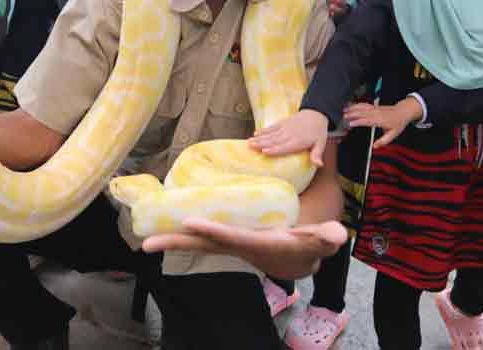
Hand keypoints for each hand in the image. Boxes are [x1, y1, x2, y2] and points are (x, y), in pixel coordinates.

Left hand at [141, 218, 347, 279]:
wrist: (298, 259)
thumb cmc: (310, 244)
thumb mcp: (322, 239)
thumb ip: (327, 236)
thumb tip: (336, 234)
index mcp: (260, 244)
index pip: (234, 237)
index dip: (214, 231)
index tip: (193, 223)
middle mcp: (239, 246)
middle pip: (204, 245)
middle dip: (177, 243)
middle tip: (147, 245)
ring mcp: (230, 244)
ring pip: (197, 242)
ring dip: (172, 241)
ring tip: (145, 241)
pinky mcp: (227, 239)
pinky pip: (200, 236)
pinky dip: (182, 233)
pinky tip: (164, 227)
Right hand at [249, 109, 328, 165]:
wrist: (316, 112)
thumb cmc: (318, 131)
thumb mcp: (321, 143)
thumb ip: (317, 154)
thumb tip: (319, 165)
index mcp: (298, 141)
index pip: (285, 147)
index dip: (274, 150)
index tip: (264, 152)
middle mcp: (289, 135)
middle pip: (274, 141)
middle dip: (261, 144)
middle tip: (250, 146)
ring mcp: (285, 128)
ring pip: (270, 134)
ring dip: (259, 138)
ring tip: (249, 141)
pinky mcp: (282, 123)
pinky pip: (272, 127)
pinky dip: (263, 130)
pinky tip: (256, 133)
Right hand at [343, 97, 422, 148]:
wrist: (402, 112)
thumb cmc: (398, 123)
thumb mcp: (392, 135)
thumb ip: (383, 141)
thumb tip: (374, 147)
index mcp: (380, 120)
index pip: (367, 120)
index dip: (358, 121)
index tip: (350, 123)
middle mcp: (376, 113)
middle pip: (362, 112)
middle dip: (352, 114)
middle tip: (343, 117)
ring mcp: (375, 108)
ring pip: (362, 107)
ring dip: (352, 108)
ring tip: (344, 111)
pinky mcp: (374, 106)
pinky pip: (364, 104)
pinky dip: (356, 104)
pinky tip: (351, 106)